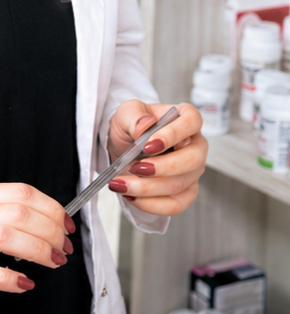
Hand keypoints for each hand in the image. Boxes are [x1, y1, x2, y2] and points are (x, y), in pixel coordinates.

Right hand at [0, 182, 73, 309]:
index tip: (65, 223)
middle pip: (20, 212)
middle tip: (64, 246)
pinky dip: (11, 278)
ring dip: (39, 250)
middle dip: (51, 230)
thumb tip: (40, 216)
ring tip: (53, 261)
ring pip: (8, 236)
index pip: (21, 193)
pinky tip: (24, 283)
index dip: (51, 207)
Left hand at [107, 100, 206, 216]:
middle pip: (192, 159)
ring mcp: (193, 171)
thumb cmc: (132, 125)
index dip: (173, 133)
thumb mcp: (127, 112)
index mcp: (186, 118)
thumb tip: (145, 125)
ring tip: (121, 184)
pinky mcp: (186, 192)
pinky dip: (152, 204)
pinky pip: (175, 205)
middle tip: (135, 168)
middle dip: (162, 168)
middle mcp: (195, 145)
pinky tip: (132, 196)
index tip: (148, 145)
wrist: (124, 146)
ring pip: (180, 184)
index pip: (192, 121)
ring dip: (148, 188)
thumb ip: (134, 116)